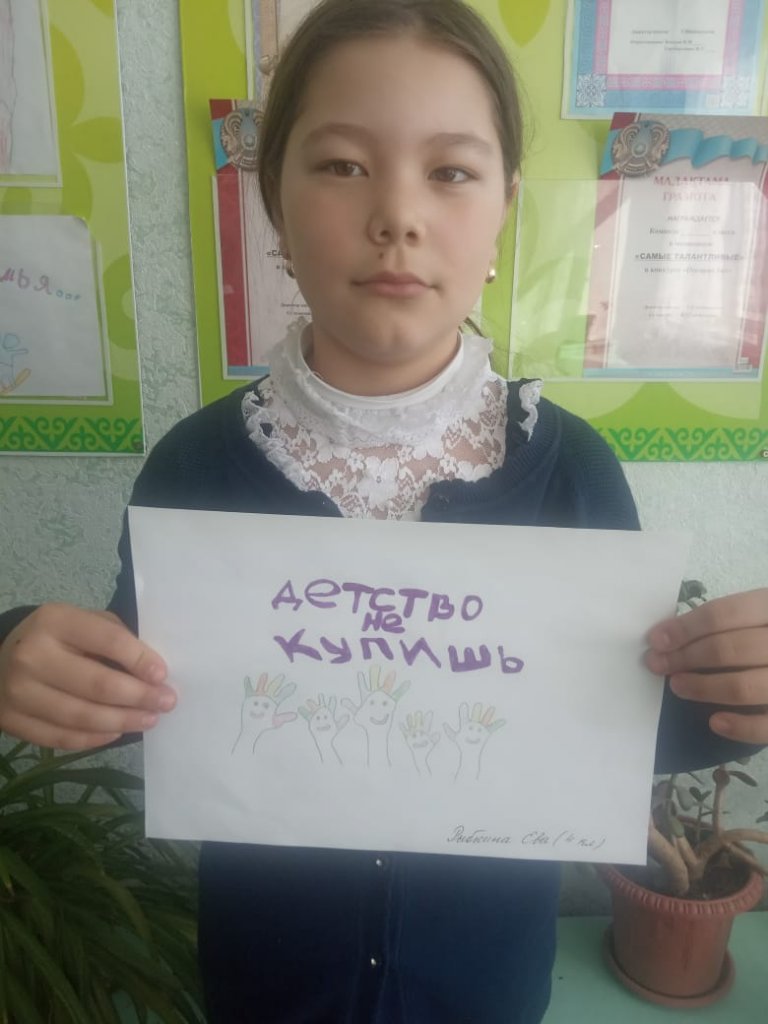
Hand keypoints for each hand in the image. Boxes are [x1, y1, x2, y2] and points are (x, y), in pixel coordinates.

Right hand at [0, 604, 174, 749]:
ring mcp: (19, 692)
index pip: (108, 640)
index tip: (163, 675)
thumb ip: (113, 637)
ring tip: (149, 719)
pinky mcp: (11, 721)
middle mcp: (33, 656)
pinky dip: (95, 738)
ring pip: (82, 716)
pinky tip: (116, 731)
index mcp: (55, 621)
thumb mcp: (81, 622)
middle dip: (139, 696)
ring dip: (123, 721)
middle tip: (166, 702)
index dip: (140, 660)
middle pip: (98, 684)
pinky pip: (61, 737)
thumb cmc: (55, 637)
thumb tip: (151, 671)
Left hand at [645, 588, 767, 743]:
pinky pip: (767, 724)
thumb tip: (667, 636)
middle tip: (658, 664)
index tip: (656, 640)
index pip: (724, 614)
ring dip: (703, 687)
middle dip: (686, 658)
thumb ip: (726, 622)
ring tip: (678, 686)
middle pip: (728, 649)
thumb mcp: (759, 616)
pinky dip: (740, 726)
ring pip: (744, 686)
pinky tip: (715, 722)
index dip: (685, 628)